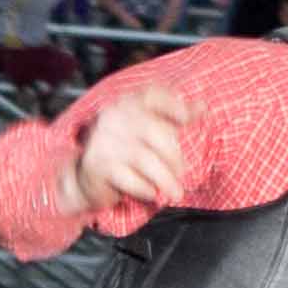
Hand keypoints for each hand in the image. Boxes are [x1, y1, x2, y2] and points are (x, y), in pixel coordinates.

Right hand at [58, 66, 197, 218]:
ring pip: (145, 159)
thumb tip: (203, 106)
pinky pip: (131, 179)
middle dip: (174, 156)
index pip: (151, 95)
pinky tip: (152, 193)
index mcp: (126, 104)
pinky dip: (146, 189)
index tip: (187, 118)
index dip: (172, 104)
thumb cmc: (122, 153)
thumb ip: (172, 118)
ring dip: (166, 179)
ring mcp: (104, 141)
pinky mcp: (98, 166)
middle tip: (180, 173)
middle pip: (154, 131)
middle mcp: (113, 118)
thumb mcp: (146, 131)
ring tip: (175, 192)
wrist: (85, 178)